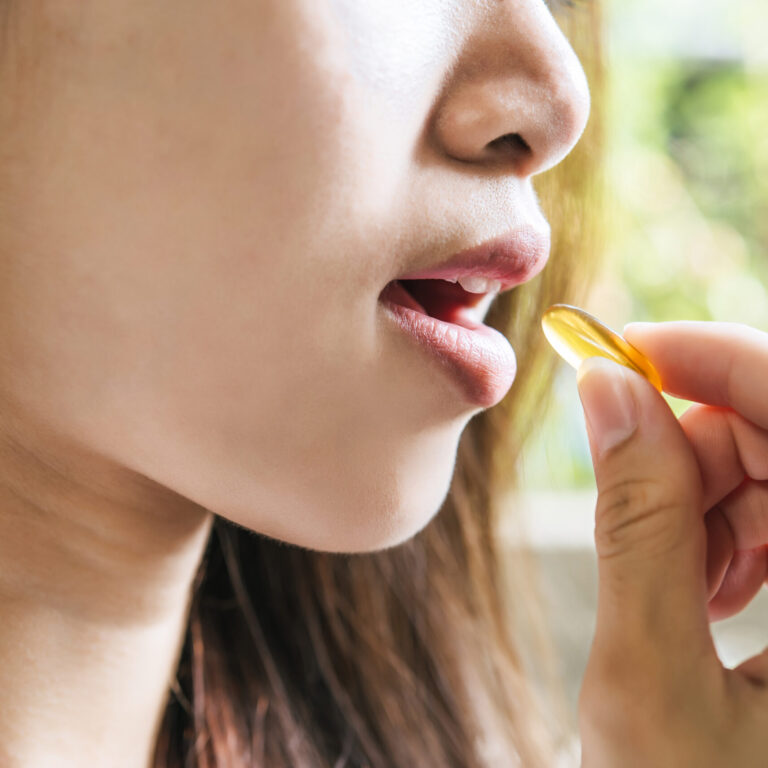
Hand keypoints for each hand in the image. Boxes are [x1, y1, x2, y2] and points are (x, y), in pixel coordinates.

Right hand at [575, 321, 767, 767]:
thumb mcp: (652, 685)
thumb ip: (634, 525)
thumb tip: (605, 393)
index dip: (713, 361)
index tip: (617, 353)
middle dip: (699, 441)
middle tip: (624, 483)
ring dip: (714, 493)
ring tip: (671, 567)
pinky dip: (739, 528)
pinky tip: (708, 580)